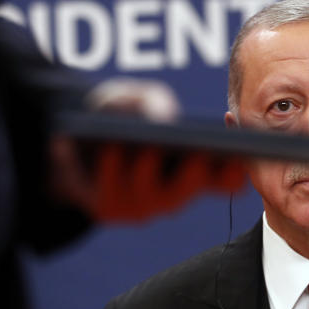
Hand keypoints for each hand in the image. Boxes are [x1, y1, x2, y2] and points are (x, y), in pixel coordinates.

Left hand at [48, 78, 245, 221]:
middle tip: (197, 156)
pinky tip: (109, 150)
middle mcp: (171, 192)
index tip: (239, 161)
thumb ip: (154, 101)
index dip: (232, 175)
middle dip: (193, 176)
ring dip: (147, 173)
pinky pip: (111, 196)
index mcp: (191, 168)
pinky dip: (109, 172)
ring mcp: (140, 205)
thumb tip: (164, 120)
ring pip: (148, 196)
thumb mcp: (137, 98)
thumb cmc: (120, 114)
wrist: (70, 134)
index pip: (221, 180)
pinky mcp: (108, 210)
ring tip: (147, 149)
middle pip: (186, 191)